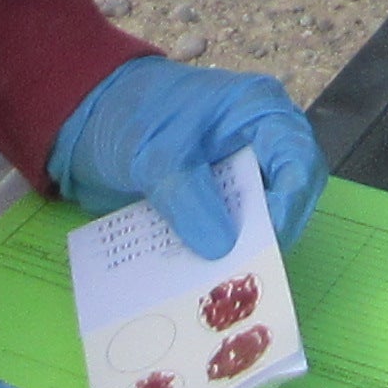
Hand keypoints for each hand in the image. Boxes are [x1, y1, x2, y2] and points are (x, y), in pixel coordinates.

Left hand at [49, 57, 323, 259]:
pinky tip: (202, 272)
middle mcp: (262, 139)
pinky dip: (224, 249)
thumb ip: (189, 200)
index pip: (299, 160)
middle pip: (293, 193)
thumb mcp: (155, 156)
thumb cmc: (128, 116)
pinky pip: (236, 226)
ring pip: (267, 216)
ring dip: (247, 246)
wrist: (88, 116)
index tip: (264, 243)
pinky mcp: (221, 195)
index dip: (291, 205)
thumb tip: (222, 249)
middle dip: (273, 232)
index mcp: (258, 110)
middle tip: (243, 269)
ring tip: (220, 278)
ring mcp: (243, 168)